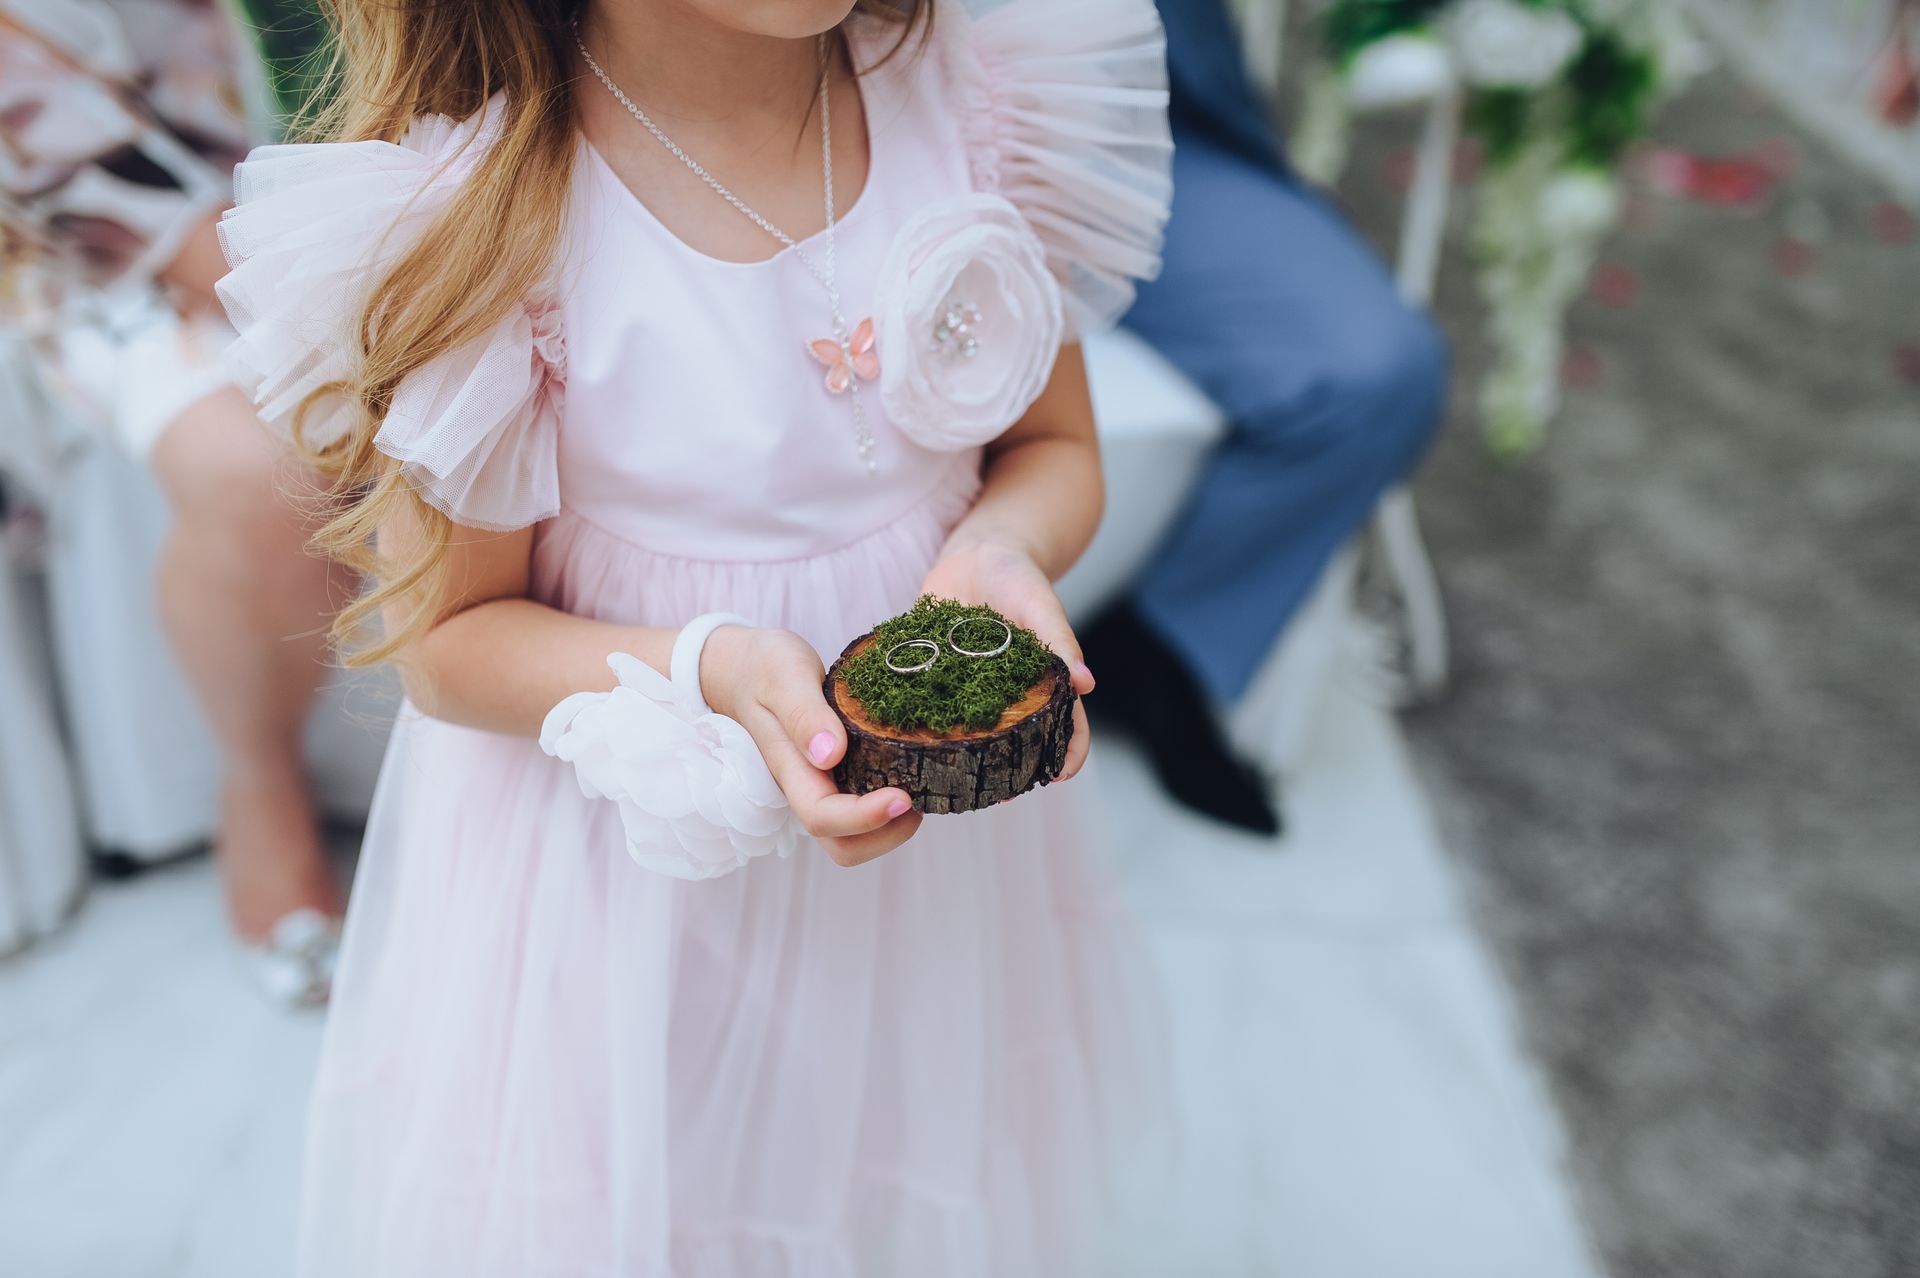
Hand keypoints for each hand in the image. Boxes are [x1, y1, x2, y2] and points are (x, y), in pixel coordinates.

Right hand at [701, 625, 920, 866]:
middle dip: (886, 836)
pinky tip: (911, 771)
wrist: (745, 668)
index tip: (902, 796)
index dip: (864, 818)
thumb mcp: (783, 677)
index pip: (823, 818)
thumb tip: (829, 754)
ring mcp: (821, 787)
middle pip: (842, 846)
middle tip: (918, 797)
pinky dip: (890, 805)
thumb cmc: (763, 669)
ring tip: (920, 787)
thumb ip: (803, 714)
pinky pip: (863, 806)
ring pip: (855, 837)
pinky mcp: (836, 777)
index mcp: (790, 771)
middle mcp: (807, 788)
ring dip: (892, 828)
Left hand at [919, 536, 1094, 779]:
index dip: (1067, 755)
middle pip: (1018, 741)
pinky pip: (932, 708)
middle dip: (1013, 771)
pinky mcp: (939, 679)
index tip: (1058, 777)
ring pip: (974, 735)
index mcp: (1042, 682)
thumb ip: (1059, 641)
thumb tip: (1085, 684)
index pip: (1066, 726)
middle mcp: (1009, 695)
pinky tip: (910, 745)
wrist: (974, 555)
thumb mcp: (1039, 604)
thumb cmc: (1018, 577)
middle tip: (998, 793)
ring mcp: (973, 691)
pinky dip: (924, 727)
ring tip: (955, 781)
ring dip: (967, 759)